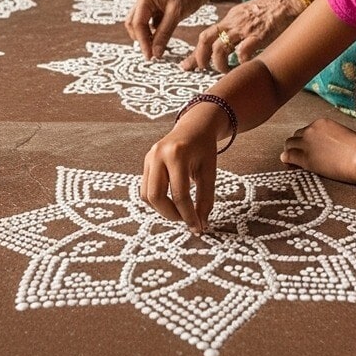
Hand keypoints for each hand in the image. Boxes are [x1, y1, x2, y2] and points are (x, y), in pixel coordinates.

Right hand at [126, 0, 214, 59]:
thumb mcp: (177, 14)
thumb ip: (164, 33)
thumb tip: (155, 53)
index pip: (137, 22)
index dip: (142, 41)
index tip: (149, 56)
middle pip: (133, 22)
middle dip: (140, 38)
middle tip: (151, 54)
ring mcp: (149, 0)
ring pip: (139, 22)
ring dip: (145, 35)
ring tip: (156, 48)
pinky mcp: (156, 5)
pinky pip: (149, 21)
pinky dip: (152, 31)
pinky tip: (160, 39)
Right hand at [141, 103, 223, 232]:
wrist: (194, 127)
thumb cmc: (204, 148)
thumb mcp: (210, 172)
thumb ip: (206, 199)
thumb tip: (201, 224)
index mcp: (177, 155)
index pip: (180, 194)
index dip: (189, 216)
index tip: (197, 228)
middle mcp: (158, 155)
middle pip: (156, 196)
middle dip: (171, 215)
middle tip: (186, 221)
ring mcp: (149, 158)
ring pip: (146, 195)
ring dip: (162, 209)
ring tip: (179, 211)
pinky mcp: (145, 162)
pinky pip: (145, 188)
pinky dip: (157, 200)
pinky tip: (171, 201)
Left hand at [183, 0, 303, 72]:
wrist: (289, 0)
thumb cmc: (273, 8)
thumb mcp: (248, 13)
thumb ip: (238, 25)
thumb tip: (233, 42)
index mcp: (230, 18)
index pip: (207, 35)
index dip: (196, 52)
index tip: (188, 65)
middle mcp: (234, 22)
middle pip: (205, 39)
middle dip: (199, 57)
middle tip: (202, 68)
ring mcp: (245, 28)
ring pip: (220, 48)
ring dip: (219, 64)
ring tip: (226, 71)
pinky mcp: (259, 35)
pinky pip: (243, 51)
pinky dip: (241, 62)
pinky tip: (245, 65)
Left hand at [280, 118, 355, 182]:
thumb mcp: (344, 135)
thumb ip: (332, 136)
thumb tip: (330, 145)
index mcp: (322, 123)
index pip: (307, 129)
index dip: (305, 138)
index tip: (307, 145)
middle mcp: (311, 130)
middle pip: (296, 135)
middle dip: (296, 143)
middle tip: (296, 151)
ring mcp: (307, 143)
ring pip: (290, 144)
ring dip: (290, 150)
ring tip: (289, 156)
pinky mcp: (305, 157)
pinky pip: (289, 156)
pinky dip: (286, 158)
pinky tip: (286, 161)